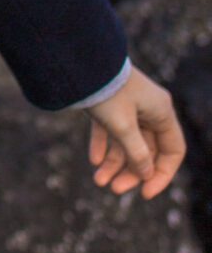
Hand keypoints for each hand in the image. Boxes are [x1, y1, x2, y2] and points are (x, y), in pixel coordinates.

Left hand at [84, 66, 184, 198]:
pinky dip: (103, 145)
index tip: (144, 193)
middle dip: (131, 171)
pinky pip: (110, 129)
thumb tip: (146, 174)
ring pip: (127, 142)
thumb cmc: (106, 90)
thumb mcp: (123, 126)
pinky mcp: (109, 102)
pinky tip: (93, 160)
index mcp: (161, 111)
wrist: (78, 59)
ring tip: (98, 180)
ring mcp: (128, 105)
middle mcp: (149, 108)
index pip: (172, 151)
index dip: (161, 174)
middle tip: (114, 189)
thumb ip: (137, 153)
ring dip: (114, 162)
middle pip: (147, 150)